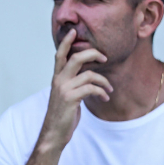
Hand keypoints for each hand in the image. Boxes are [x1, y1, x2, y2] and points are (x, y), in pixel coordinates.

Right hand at [38, 29, 112, 151]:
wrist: (54, 133)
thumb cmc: (62, 115)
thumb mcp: (66, 95)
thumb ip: (73, 83)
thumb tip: (88, 76)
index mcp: (57, 78)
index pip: (60, 55)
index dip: (66, 42)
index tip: (73, 31)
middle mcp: (58, 80)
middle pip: (76, 58)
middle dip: (92, 54)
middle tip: (104, 57)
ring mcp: (64, 89)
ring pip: (89, 74)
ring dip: (103, 80)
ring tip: (109, 89)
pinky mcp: (70, 98)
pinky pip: (91, 88)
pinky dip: (102, 91)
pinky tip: (105, 97)